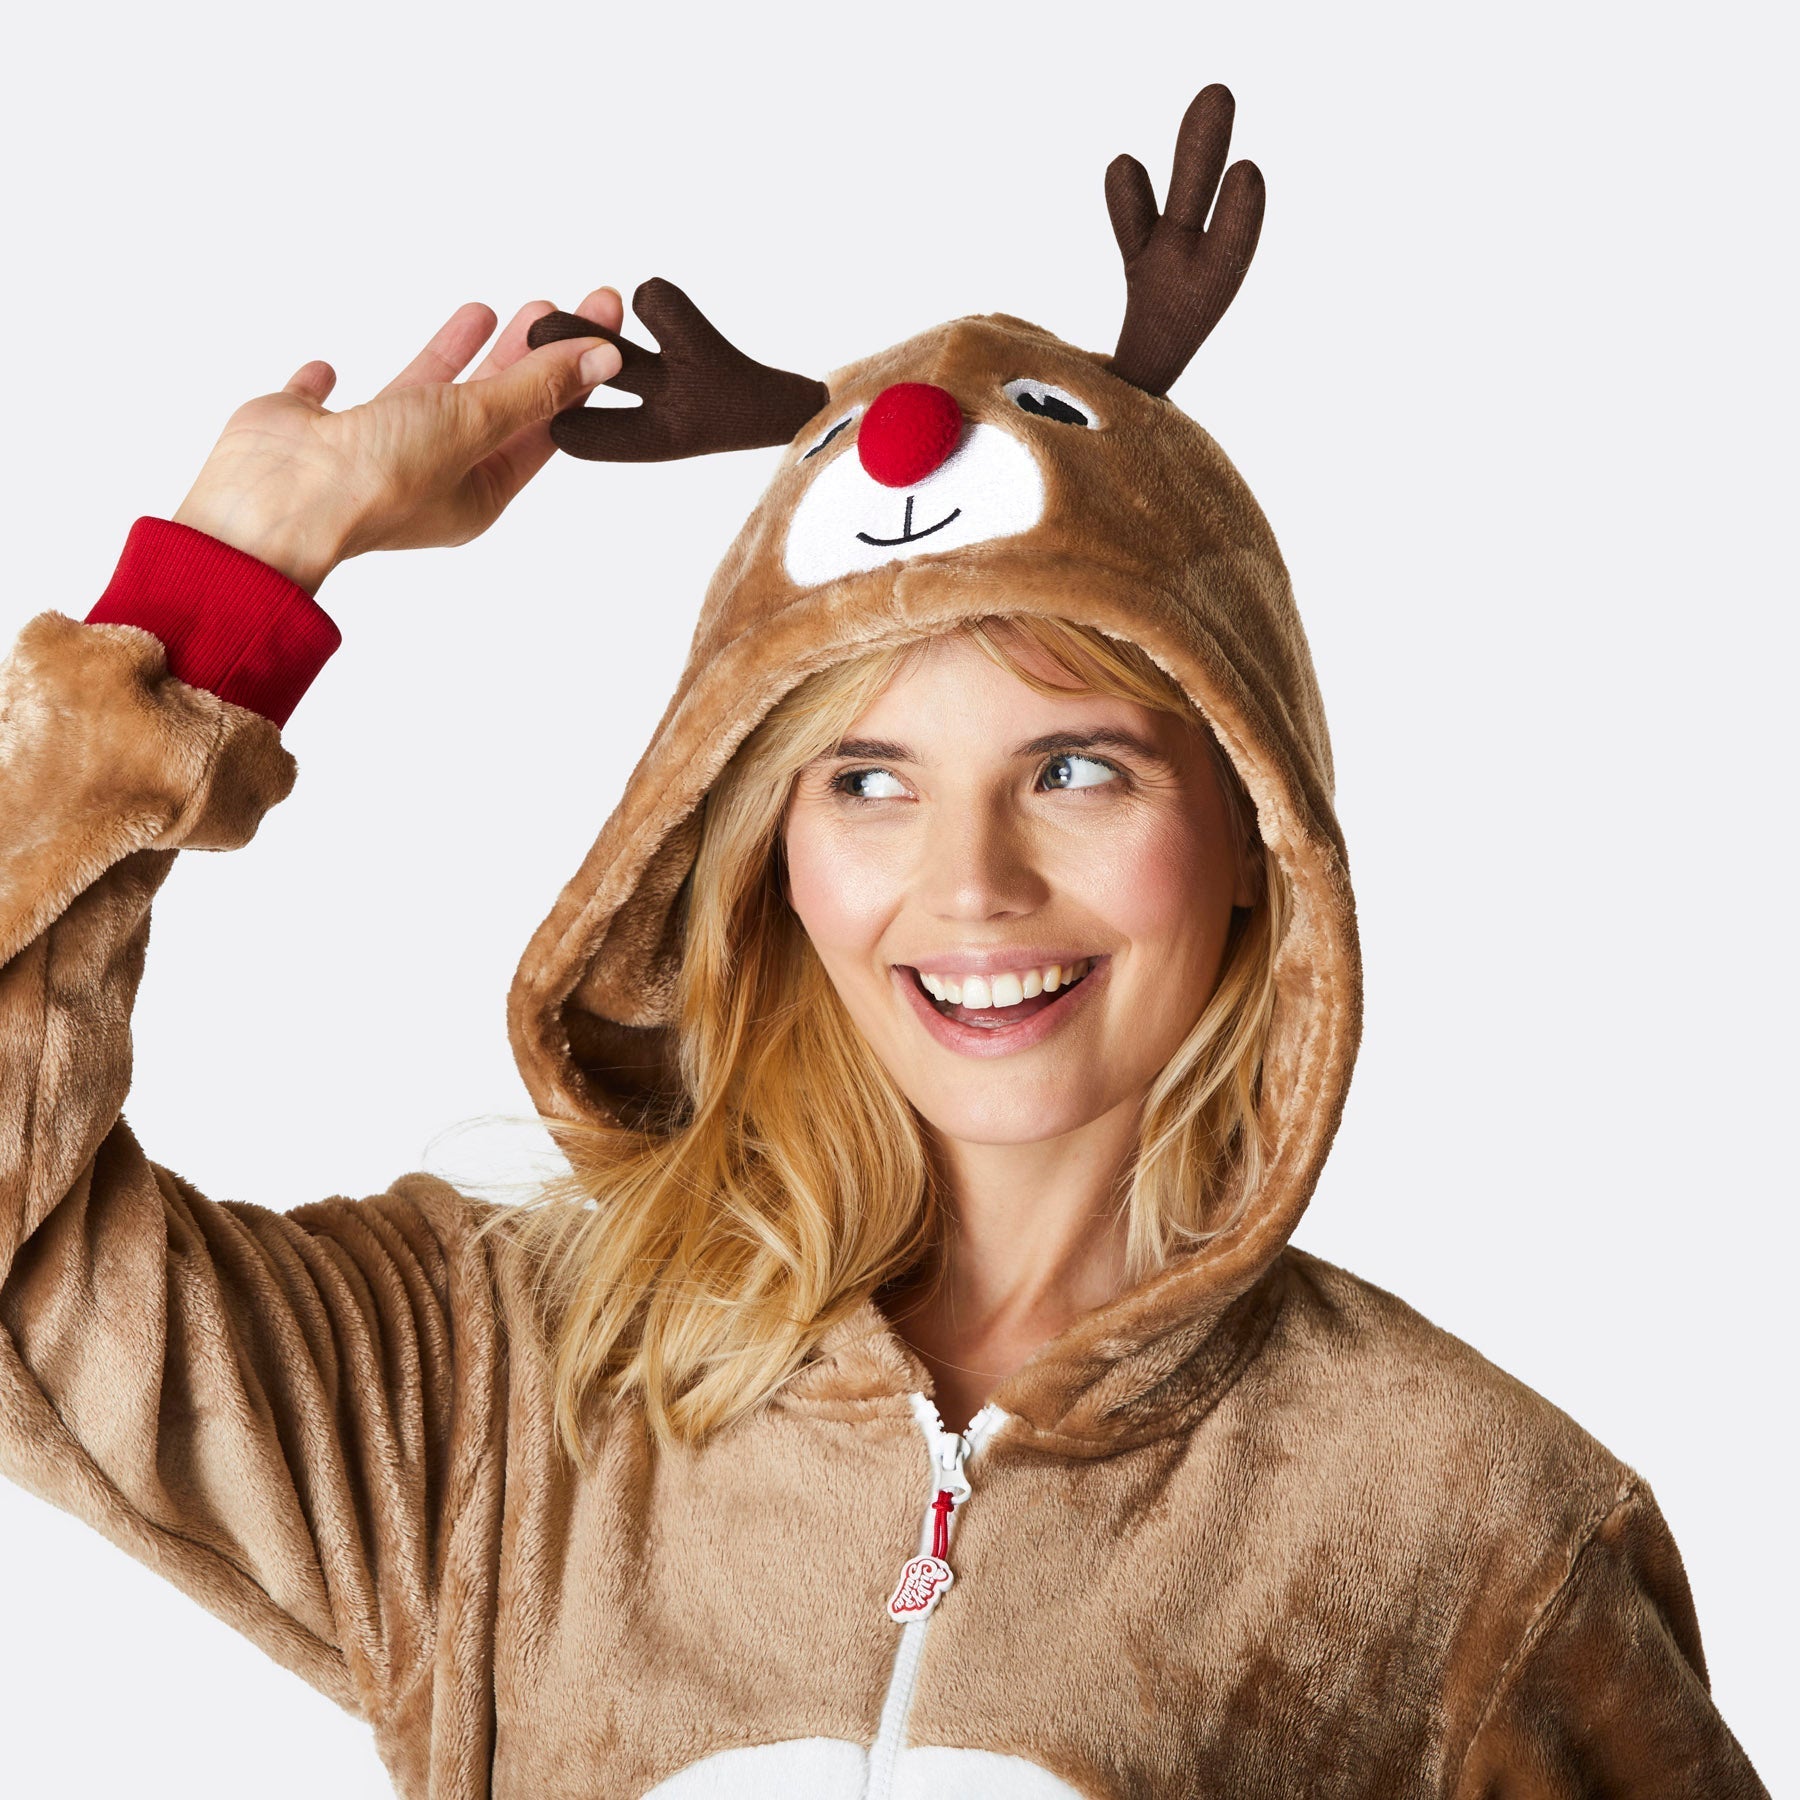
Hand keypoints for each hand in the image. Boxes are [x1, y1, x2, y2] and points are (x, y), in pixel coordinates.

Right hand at [173, 287, 625, 592]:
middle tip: (558, 305)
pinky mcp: (308, 432)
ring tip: (488, 308)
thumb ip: (534, 388)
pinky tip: (330, 366)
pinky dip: (329, 382)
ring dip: (455, 356)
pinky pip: (324, 403)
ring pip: (423, 395)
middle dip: (525, 357)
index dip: (575, 373)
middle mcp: (426, 475)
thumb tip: (604, 357)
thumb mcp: (473, 424)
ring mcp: (366, 453)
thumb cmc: (379, 480)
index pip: (543, 426)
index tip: (602, 321)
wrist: (273, 503)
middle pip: (492, 406)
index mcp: (475, 493)